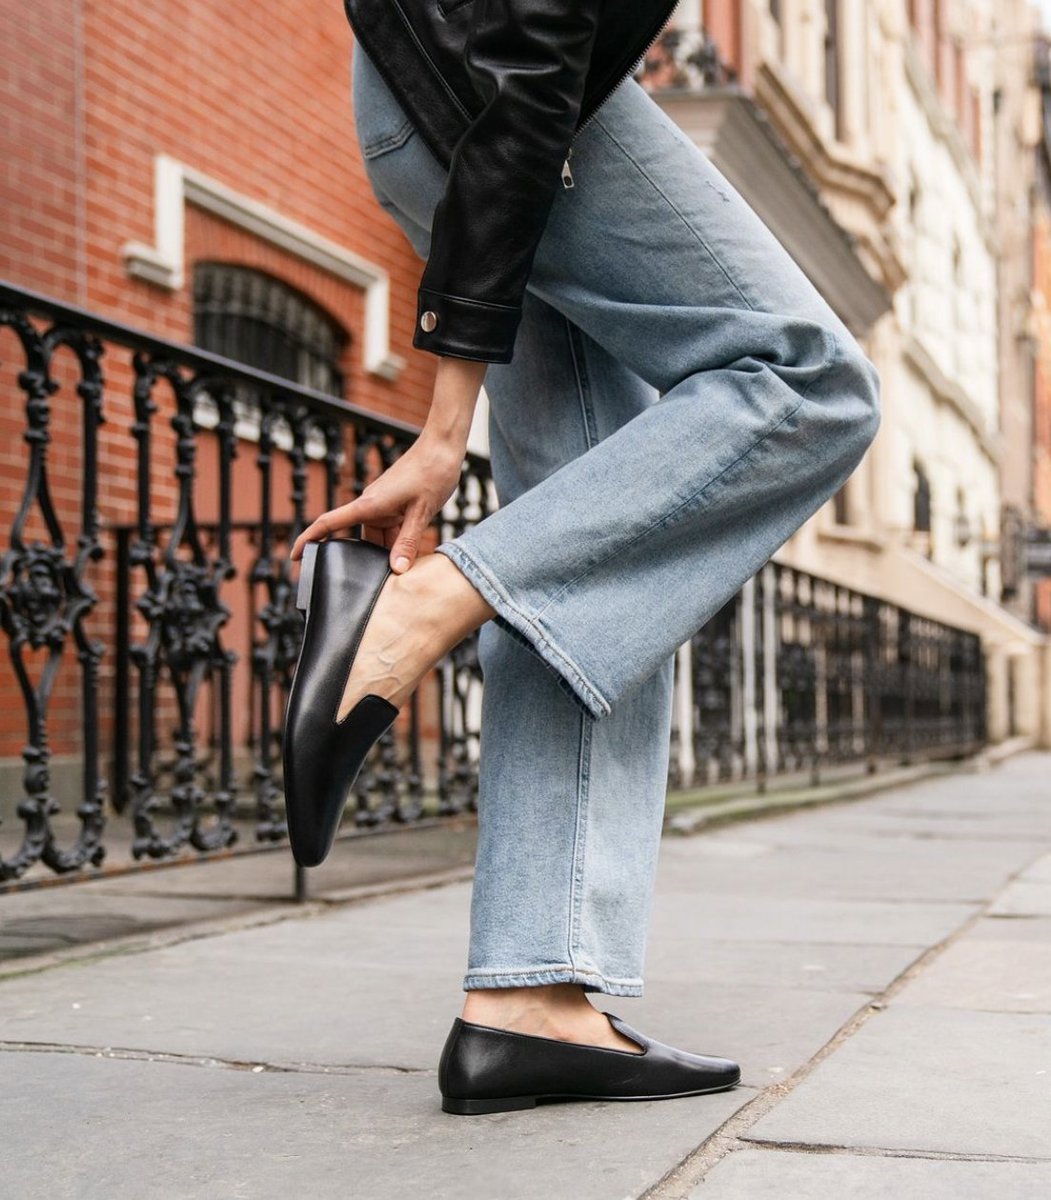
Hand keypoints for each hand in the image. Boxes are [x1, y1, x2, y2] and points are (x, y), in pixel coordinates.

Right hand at [290, 430, 465, 571]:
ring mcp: (383, 505)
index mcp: (368, 505)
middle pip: (359, 540)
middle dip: (367, 561)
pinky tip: (410, 555)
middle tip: (376, 585)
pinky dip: (398, 543)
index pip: (328, 523)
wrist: (443, 448)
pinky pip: (390, 530)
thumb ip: (409, 542)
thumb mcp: (422, 511)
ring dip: (388, 552)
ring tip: (401, 571)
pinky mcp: (395, 505)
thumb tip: (398, 570)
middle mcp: (370, 505)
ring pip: (378, 537)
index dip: (308, 539)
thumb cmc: (431, 473)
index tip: (295, 556)